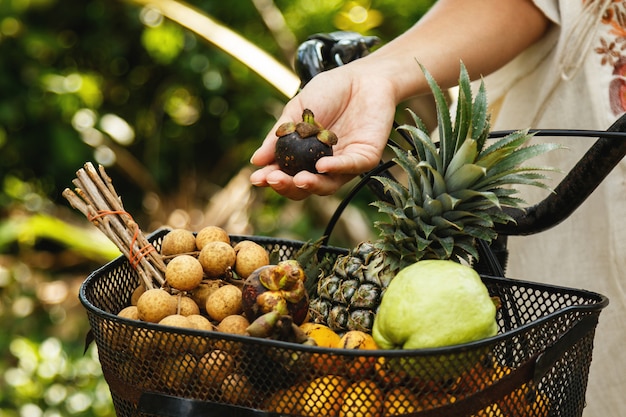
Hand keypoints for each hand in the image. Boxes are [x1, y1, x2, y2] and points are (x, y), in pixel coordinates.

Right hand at [249, 64, 396, 199]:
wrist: (363, 76)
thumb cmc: (330, 92)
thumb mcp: (296, 110)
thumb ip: (279, 135)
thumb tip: (257, 161)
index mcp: (305, 156)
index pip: (285, 175)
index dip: (271, 179)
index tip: (256, 178)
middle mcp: (324, 165)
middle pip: (304, 187)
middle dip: (286, 187)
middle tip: (273, 180)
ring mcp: (345, 164)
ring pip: (327, 185)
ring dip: (310, 185)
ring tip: (296, 179)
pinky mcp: (366, 158)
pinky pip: (350, 168)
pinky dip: (335, 169)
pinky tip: (321, 167)